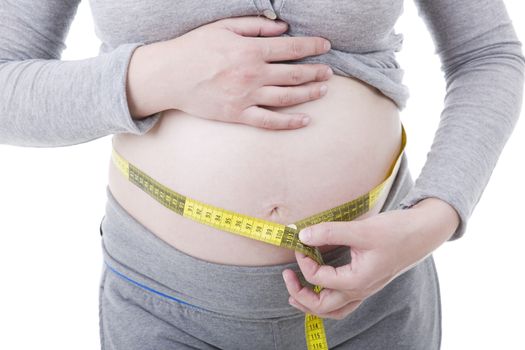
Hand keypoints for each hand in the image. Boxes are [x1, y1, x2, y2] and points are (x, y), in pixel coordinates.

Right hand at [127, 16, 333, 129]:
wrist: (170, 75)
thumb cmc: (195, 48)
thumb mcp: (224, 27)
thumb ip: (255, 26)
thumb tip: (283, 28)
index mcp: (251, 51)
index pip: (291, 48)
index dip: (312, 46)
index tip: (325, 45)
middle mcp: (253, 75)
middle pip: (294, 75)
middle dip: (315, 72)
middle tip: (329, 72)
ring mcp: (246, 97)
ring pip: (287, 97)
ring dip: (308, 94)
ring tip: (323, 91)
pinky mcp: (238, 115)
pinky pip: (269, 121)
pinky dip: (289, 122)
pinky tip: (305, 120)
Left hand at [282, 197, 459, 319]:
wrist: (422, 233)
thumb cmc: (396, 232)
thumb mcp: (361, 230)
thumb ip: (330, 232)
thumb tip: (302, 234)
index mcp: (357, 281)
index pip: (318, 278)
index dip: (304, 261)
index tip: (301, 242)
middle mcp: (360, 290)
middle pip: (322, 306)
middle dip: (300, 294)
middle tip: (286, 277)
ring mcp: (364, 289)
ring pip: (333, 310)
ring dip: (312, 305)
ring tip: (295, 294)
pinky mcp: (367, 282)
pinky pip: (344, 302)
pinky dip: (327, 300)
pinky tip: (321, 288)